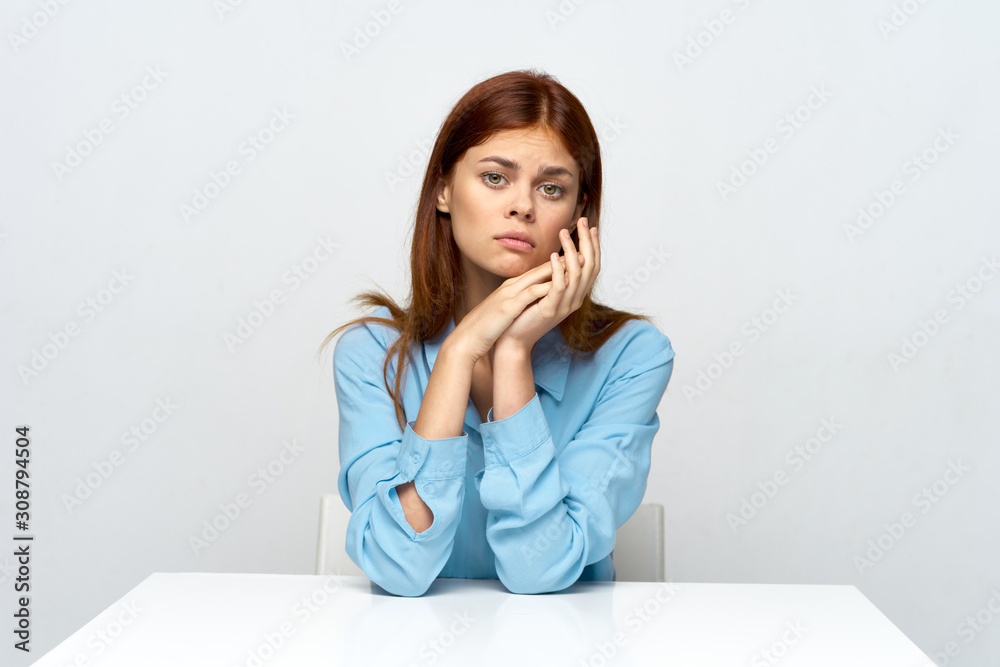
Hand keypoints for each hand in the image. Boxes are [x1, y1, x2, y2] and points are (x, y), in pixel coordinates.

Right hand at [449, 251, 576, 363]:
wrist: (467, 339)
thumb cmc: (486, 327)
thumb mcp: (504, 310)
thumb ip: (517, 302)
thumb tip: (531, 301)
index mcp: (512, 288)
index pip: (538, 272)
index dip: (558, 264)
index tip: (578, 258)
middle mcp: (511, 286)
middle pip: (541, 268)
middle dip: (563, 258)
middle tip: (585, 249)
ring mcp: (509, 294)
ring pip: (537, 276)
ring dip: (559, 267)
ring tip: (579, 260)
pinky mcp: (507, 306)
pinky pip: (530, 293)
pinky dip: (546, 286)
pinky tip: (561, 284)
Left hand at [496, 217, 600, 352]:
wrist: (514, 339)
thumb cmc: (526, 313)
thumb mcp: (544, 290)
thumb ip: (555, 275)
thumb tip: (561, 255)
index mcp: (575, 294)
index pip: (592, 266)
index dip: (593, 246)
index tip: (590, 226)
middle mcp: (575, 300)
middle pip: (590, 267)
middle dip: (588, 242)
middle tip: (583, 221)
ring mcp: (564, 306)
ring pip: (577, 274)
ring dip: (571, 251)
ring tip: (564, 233)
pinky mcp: (550, 310)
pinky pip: (559, 287)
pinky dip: (558, 270)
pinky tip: (552, 256)